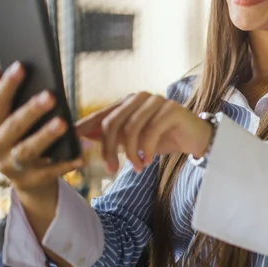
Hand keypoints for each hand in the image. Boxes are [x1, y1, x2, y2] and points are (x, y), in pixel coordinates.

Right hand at [0, 63, 83, 196]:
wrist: (27, 177)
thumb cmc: (20, 137)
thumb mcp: (9, 118)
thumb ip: (3, 96)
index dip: (7, 85)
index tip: (22, 66)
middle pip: (13, 127)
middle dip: (31, 111)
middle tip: (50, 95)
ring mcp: (11, 166)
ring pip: (28, 150)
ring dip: (45, 136)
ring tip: (63, 123)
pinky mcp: (31, 180)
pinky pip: (51, 172)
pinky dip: (66, 164)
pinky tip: (81, 156)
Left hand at [76, 92, 212, 173]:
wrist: (195, 138)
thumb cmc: (164, 138)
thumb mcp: (134, 140)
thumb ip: (112, 137)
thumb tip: (82, 138)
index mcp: (128, 101)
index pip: (101, 115)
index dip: (85, 129)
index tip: (72, 144)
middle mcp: (140, 97)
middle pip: (113, 123)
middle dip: (108, 149)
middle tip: (110, 169)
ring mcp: (157, 101)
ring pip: (131, 128)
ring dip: (130, 153)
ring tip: (136, 166)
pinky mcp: (172, 109)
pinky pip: (151, 131)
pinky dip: (146, 150)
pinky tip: (147, 161)